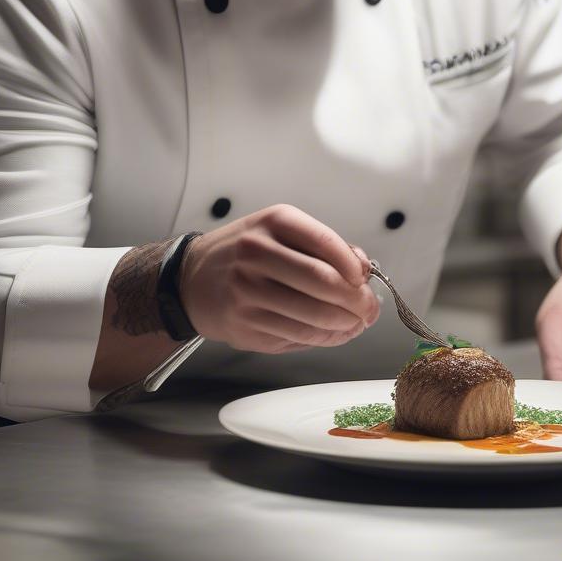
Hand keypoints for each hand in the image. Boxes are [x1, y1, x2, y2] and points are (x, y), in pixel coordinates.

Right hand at [178, 204, 380, 353]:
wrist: (191, 279)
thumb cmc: (243, 252)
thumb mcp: (279, 232)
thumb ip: (323, 246)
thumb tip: (364, 269)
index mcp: (273, 223)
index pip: (327, 244)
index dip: (355, 268)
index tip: (366, 280)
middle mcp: (257, 254)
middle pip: (324, 282)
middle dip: (357, 300)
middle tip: (370, 308)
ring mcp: (248, 292)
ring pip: (314, 314)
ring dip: (346, 324)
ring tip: (357, 323)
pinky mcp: (246, 325)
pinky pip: (298, 335)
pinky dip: (325, 338)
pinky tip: (335, 332)